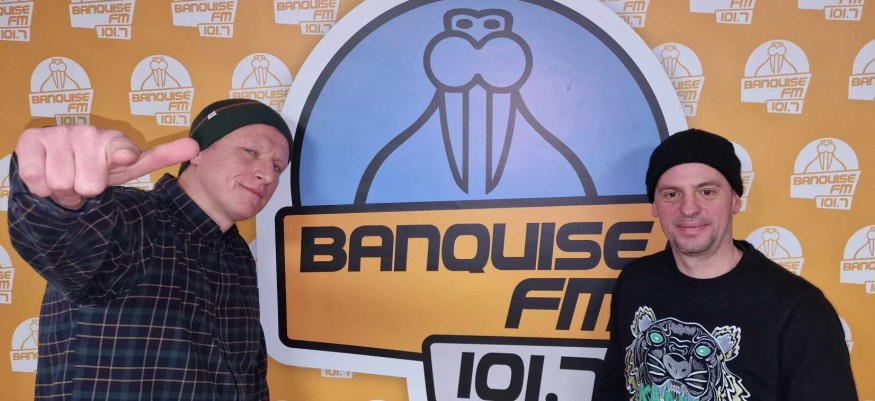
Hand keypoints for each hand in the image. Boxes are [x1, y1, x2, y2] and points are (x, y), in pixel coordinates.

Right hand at [15, 125, 199, 208]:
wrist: (55, 163)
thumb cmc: (97, 167)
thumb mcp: (129, 167)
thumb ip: (160, 157)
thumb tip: (196, 146)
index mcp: (115, 141)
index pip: (123, 151)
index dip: (122, 156)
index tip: (125, 158)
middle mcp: (88, 133)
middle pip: (89, 186)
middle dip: (84, 193)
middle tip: (84, 184)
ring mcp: (60, 134)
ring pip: (63, 185)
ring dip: (63, 193)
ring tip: (67, 181)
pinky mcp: (31, 140)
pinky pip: (38, 180)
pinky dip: (42, 187)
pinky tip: (47, 174)